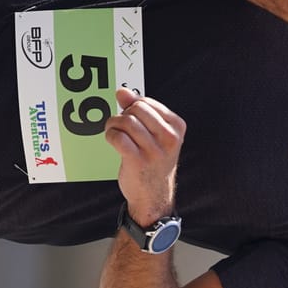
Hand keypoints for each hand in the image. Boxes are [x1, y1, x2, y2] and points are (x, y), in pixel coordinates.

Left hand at [105, 87, 183, 225]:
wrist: (154, 195)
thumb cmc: (153, 161)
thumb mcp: (154, 134)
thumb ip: (138, 110)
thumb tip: (121, 91)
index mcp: (176, 127)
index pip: (146, 103)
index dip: (132, 108)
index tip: (131, 120)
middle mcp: (169, 138)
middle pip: (135, 110)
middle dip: (123, 115)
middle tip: (121, 127)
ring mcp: (154, 151)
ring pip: (126, 122)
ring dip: (114, 125)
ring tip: (115, 134)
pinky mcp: (138, 161)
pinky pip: (117, 137)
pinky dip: (110, 136)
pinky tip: (113, 141)